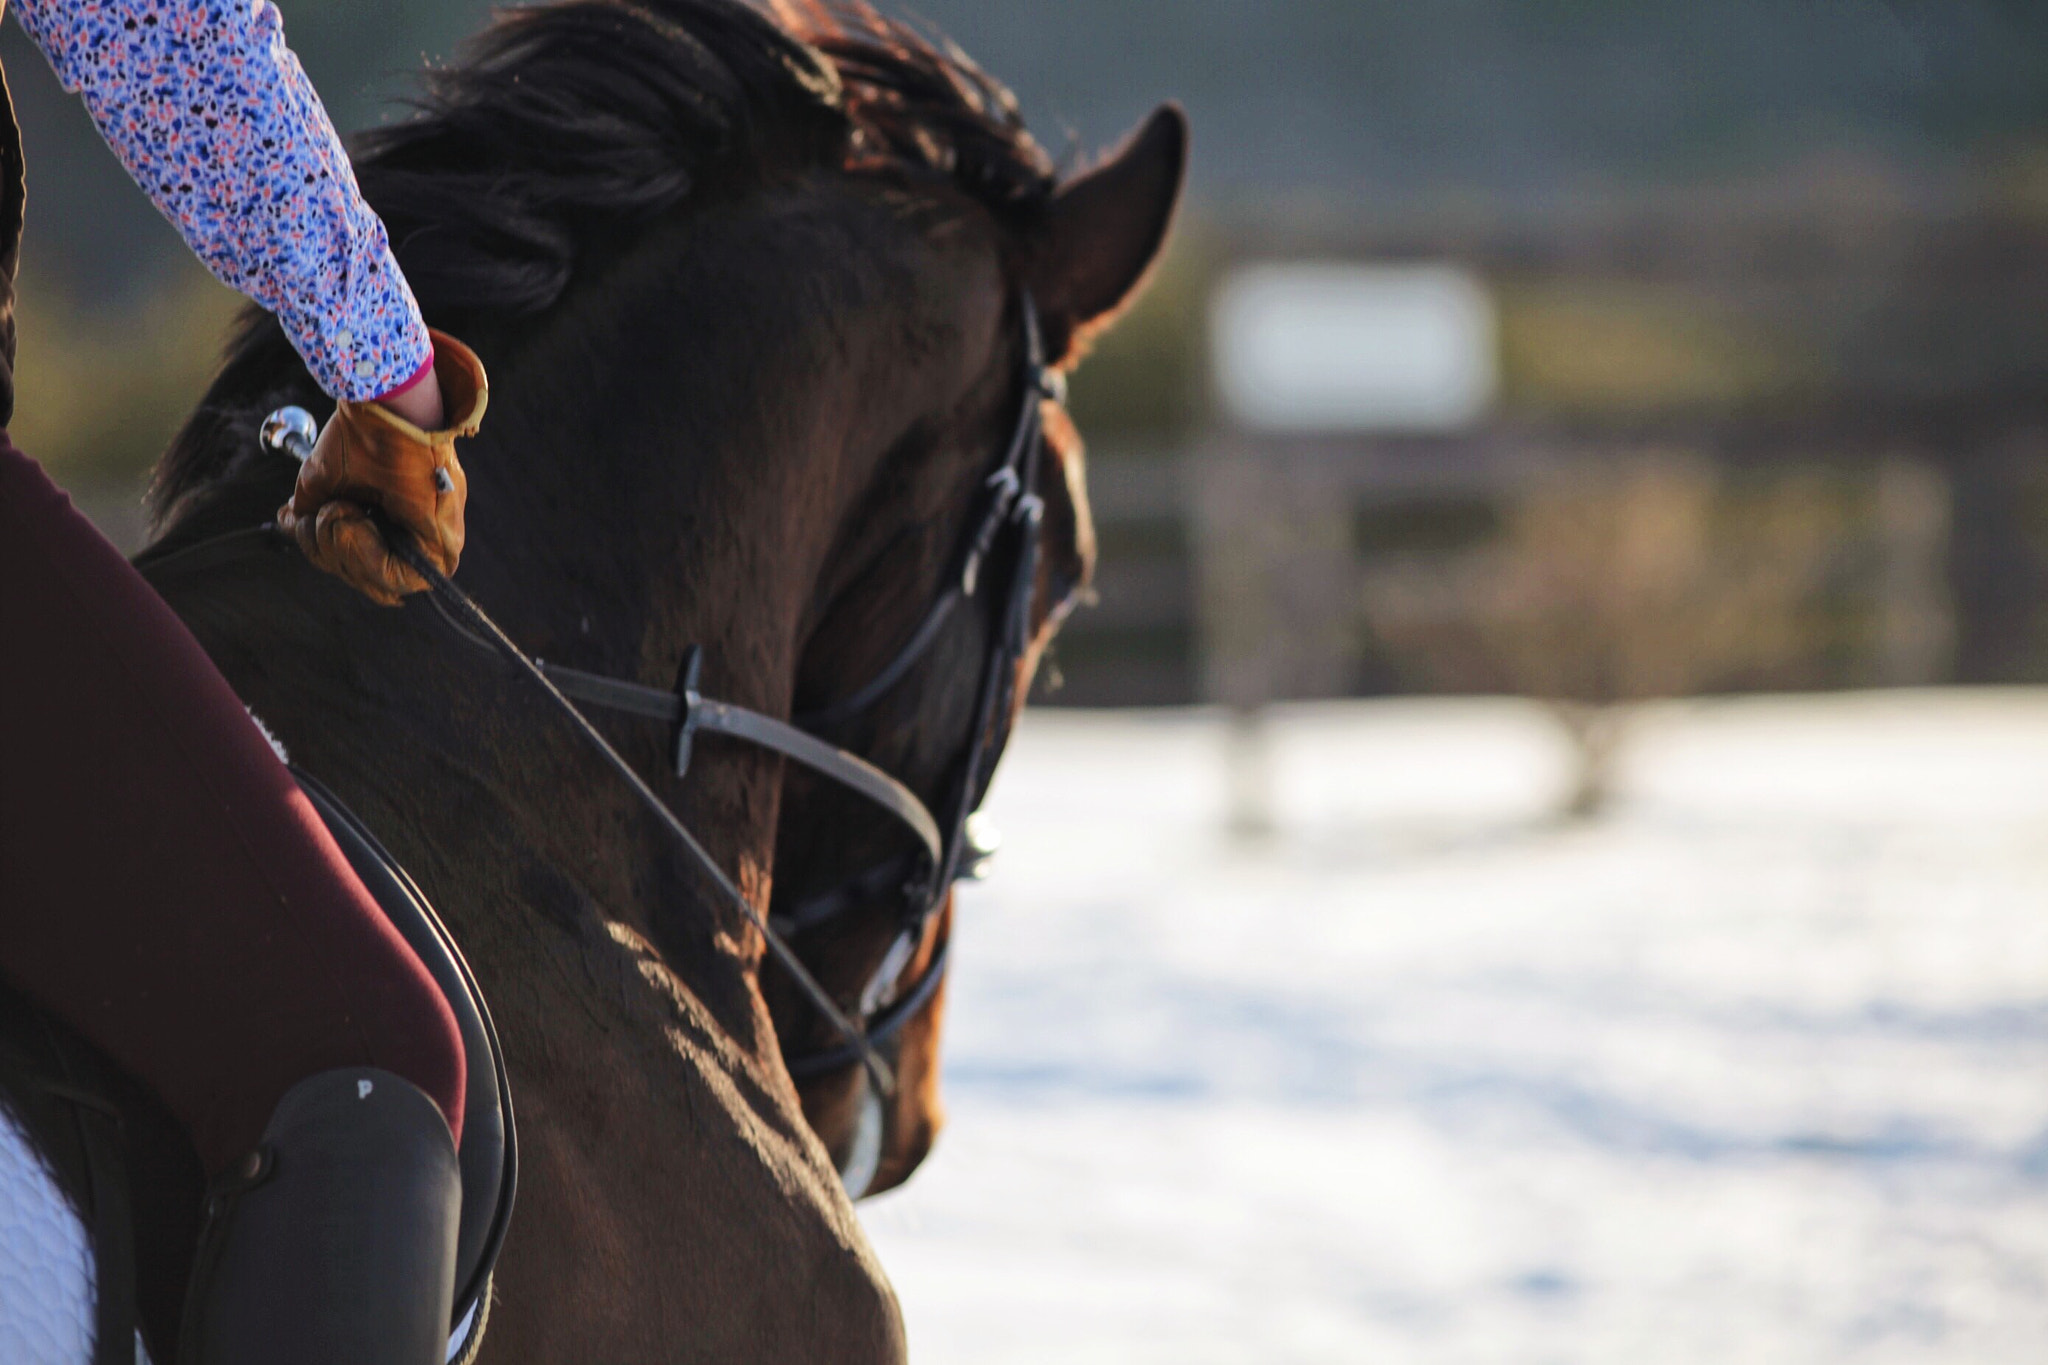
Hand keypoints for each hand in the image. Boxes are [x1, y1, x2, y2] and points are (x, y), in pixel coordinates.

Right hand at [277, 330, 487, 605]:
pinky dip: (359, 549)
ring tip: (339, 505)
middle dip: (327, 552)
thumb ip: (311, 512)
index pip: (360, 570)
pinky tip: (349, 512)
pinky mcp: (441, 544)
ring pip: (379, 584)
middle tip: (320, 513)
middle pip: (366, 583)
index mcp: (393, 524)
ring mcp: (432, 544)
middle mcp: (416, 538)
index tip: (311, 522)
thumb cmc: (363, 435)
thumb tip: (291, 523)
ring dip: (339, 545)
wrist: (388, 407)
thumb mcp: (325, 481)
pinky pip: (396, 576)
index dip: (327, 555)